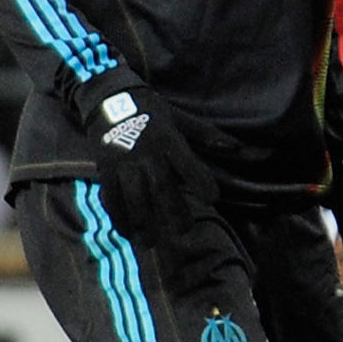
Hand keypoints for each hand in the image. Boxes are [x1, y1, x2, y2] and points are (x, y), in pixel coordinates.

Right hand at [69, 73, 220, 245]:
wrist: (108, 98)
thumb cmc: (152, 112)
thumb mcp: (180, 119)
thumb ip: (206, 135)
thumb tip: (236, 147)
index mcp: (167, 138)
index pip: (187, 162)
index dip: (200, 180)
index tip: (213, 199)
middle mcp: (146, 152)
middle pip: (161, 185)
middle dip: (173, 210)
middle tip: (184, 231)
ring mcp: (123, 162)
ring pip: (134, 196)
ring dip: (143, 221)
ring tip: (152, 242)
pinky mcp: (105, 169)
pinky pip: (111, 196)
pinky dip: (118, 215)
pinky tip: (127, 232)